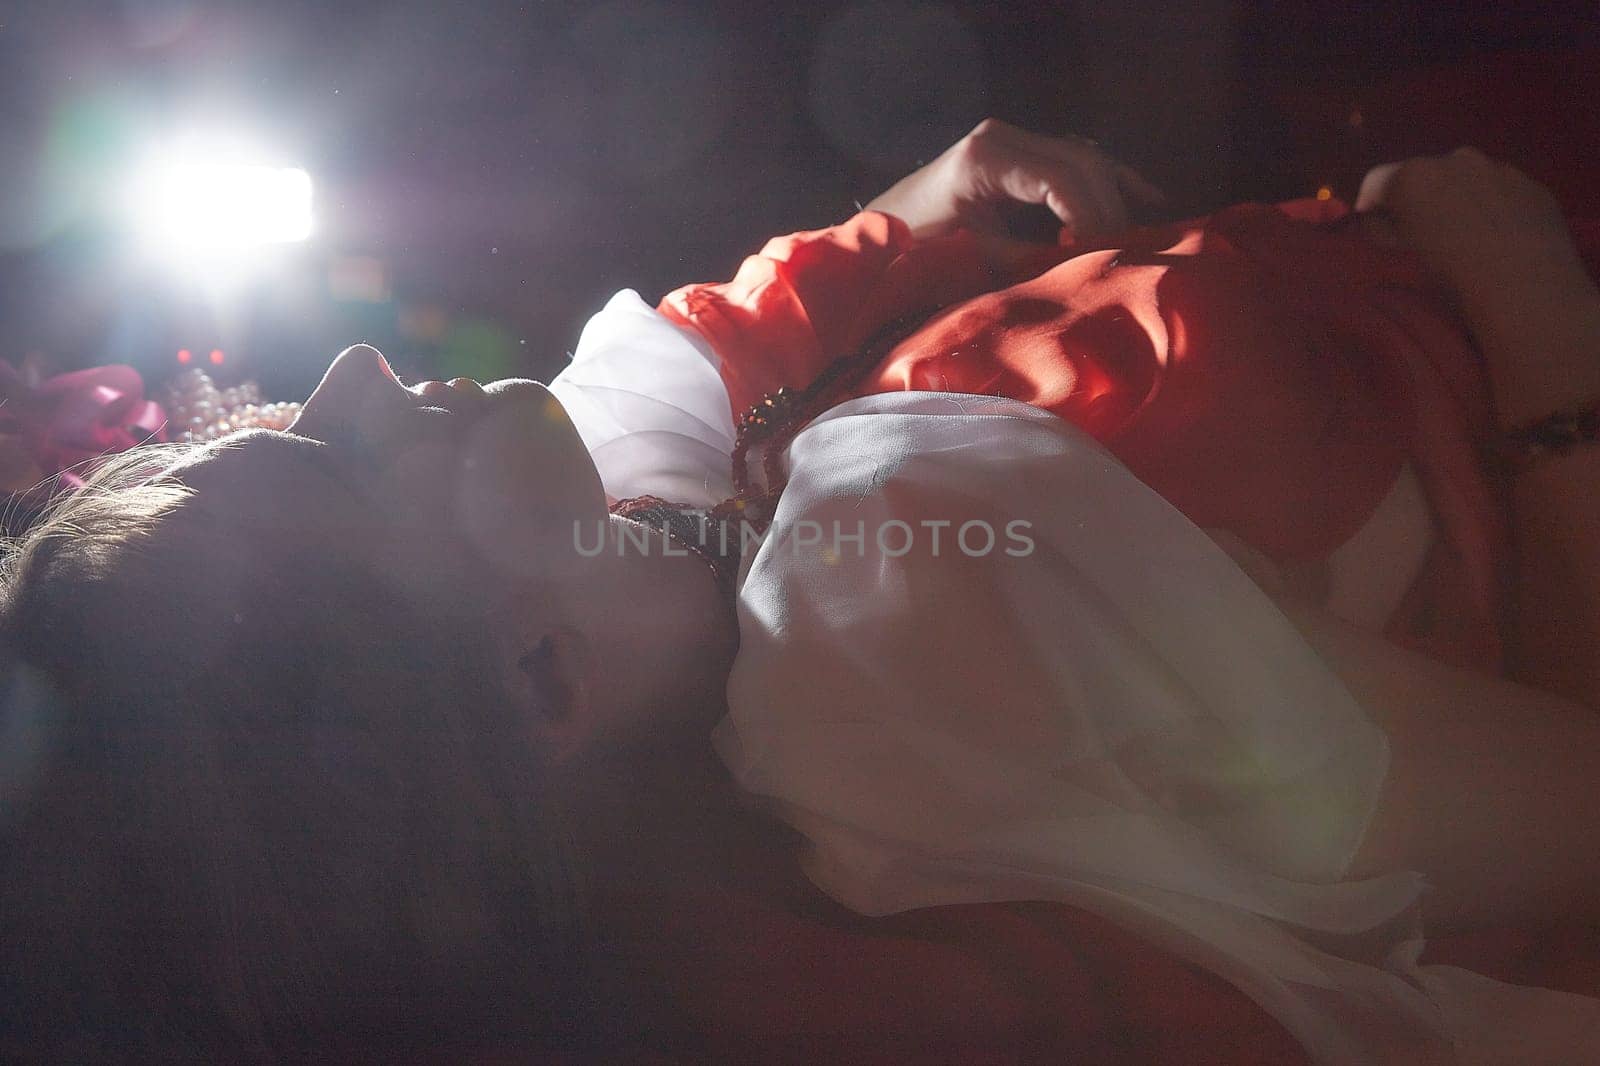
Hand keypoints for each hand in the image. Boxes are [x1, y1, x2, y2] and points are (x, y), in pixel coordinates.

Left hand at [864, 119, 1162, 246]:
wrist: (885, 229)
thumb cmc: (918, 248)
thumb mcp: (971, 258)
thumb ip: (1025, 259)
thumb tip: (1080, 271)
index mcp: (986, 157)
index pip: (1061, 177)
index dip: (1091, 217)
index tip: (1102, 256)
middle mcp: (1002, 137)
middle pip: (1081, 163)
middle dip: (1109, 210)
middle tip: (1125, 254)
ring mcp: (1012, 140)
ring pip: (1085, 159)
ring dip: (1115, 197)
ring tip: (1136, 239)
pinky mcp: (1020, 152)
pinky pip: (1076, 161)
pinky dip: (1111, 181)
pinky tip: (1148, 198)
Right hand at [1356, 148, 1586, 320]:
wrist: (1523, 287)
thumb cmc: (1448, 274)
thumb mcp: (1395, 256)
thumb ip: (1377, 230)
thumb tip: (1375, 219)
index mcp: (1414, 176)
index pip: (1376, 182)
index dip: (1369, 207)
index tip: (1373, 229)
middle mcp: (1456, 160)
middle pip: (1425, 176)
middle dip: (1418, 201)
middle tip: (1422, 237)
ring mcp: (1499, 170)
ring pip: (1466, 181)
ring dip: (1457, 202)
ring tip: (1465, 240)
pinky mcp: (1532, 187)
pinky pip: (1502, 192)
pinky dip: (1494, 208)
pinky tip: (1499, 240)